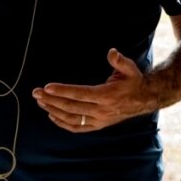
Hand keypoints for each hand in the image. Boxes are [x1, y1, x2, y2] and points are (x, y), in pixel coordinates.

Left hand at [32, 48, 156, 132]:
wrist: (144, 99)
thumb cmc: (133, 81)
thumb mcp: (130, 68)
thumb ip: (119, 61)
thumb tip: (111, 52)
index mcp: (107, 96)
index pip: (80, 94)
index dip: (63, 91)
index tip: (47, 87)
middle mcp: (102, 111)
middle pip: (72, 107)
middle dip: (52, 100)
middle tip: (36, 92)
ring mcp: (100, 121)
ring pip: (72, 119)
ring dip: (54, 111)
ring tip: (40, 101)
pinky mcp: (98, 126)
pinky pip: (78, 127)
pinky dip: (62, 123)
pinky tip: (51, 115)